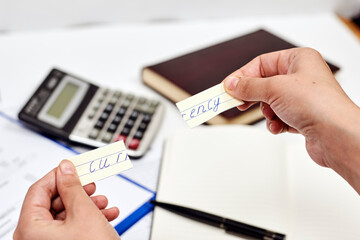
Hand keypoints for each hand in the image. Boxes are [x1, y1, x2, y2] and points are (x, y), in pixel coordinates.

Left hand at [14, 160, 119, 239]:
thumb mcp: (84, 212)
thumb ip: (72, 186)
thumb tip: (65, 168)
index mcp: (30, 228)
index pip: (39, 189)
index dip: (59, 175)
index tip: (73, 168)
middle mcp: (33, 239)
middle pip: (53, 203)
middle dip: (77, 193)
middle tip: (91, 186)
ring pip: (65, 216)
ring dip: (87, 206)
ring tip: (103, 203)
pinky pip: (71, 229)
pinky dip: (88, 220)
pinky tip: (106, 216)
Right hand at [223, 47, 359, 192]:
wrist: (336, 135)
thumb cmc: (318, 105)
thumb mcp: (274, 89)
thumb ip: (249, 86)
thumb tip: (232, 84)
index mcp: (298, 59)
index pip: (261, 63)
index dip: (243, 75)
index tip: (228, 87)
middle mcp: (301, 76)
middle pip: (264, 83)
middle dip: (253, 96)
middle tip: (238, 103)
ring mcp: (301, 97)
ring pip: (270, 102)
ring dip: (267, 112)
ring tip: (273, 116)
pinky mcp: (302, 115)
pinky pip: (278, 116)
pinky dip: (276, 123)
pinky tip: (281, 126)